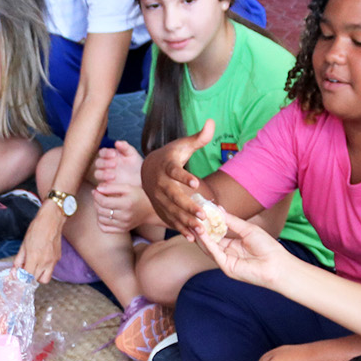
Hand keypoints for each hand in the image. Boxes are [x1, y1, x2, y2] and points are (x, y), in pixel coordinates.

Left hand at [13, 207, 63, 281]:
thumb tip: (14, 271)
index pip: (27, 277)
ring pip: (46, 278)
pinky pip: (50, 270)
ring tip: (34, 267)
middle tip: (26, 271)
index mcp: (35, 257)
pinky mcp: (57, 258)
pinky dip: (45, 269)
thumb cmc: (37, 229)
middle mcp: (45, 261)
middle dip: (29, 278)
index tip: (18, 276)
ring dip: (38, 276)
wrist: (51, 220)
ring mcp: (53, 261)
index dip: (22, 278)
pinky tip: (41, 260)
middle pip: (36, 280)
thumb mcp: (23, 245)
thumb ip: (19, 260)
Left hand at [92, 141, 148, 232]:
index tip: (95, 191)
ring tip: (101, 204)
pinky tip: (103, 214)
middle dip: (96, 202)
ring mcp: (123, 225)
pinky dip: (100, 222)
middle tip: (97, 196)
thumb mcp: (128, 187)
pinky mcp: (123, 230)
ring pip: (101, 220)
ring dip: (97, 211)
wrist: (151, 210)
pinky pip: (105, 229)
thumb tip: (97, 189)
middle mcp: (125, 216)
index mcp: (126, 204)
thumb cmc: (139, 195)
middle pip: (101, 210)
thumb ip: (112, 187)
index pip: (104, 202)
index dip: (96, 196)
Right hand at [141, 120, 214, 234]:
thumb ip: (199, 137)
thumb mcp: (183, 145)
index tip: (196, 183)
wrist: (148, 168)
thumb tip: (212, 122)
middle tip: (203, 214)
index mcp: (166, 167)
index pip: (175, 171)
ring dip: (185, 221)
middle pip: (173, 196)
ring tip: (201, 230)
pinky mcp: (159, 208)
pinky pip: (169, 220)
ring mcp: (157, 198)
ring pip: (171, 211)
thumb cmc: (171, 155)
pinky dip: (179, 228)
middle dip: (187, 206)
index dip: (184, 177)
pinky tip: (192, 238)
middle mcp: (160, 184)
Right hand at [192, 205, 287, 288]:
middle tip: (192, 215)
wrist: (277, 265)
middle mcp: (227, 253)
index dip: (209, 222)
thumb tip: (218, 209)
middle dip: (201, 228)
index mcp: (233, 244)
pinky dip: (206, 242)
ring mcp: (225, 260)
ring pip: (208, 246)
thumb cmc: (267, 247)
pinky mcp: (226, 267)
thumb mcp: (248, 229)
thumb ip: (232, 221)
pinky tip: (201, 232)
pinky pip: (213, 253)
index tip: (201, 210)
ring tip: (193, 221)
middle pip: (210, 239)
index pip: (217, 232)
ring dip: (200, 234)